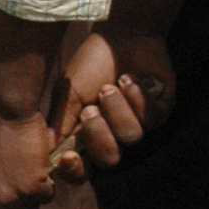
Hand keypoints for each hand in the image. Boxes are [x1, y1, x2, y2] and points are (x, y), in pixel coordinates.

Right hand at [53, 30, 176, 178]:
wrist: (120, 36)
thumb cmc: (90, 65)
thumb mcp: (68, 95)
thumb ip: (60, 124)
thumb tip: (49, 152)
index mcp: (85, 135)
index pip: (81, 170)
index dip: (75, 171)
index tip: (68, 158)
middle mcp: (112, 135)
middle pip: (110, 159)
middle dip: (99, 133)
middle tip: (91, 107)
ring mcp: (137, 124)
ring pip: (131, 137)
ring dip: (118, 108)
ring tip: (111, 85)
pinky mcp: (159, 111)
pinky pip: (151, 118)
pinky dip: (138, 96)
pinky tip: (130, 78)